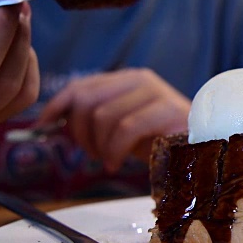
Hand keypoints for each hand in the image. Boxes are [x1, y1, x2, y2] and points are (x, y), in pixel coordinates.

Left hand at [37, 68, 190, 171]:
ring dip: (99, 147)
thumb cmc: (159, 141)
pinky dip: (114, 152)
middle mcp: (141, 79)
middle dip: (80, 133)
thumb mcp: (121, 127)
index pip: (81, 86)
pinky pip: (126, 129)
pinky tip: (117, 164)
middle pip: (87, 101)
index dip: (57, 106)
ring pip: (104, 117)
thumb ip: (94, 117)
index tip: (42, 126)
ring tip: (108, 160)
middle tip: (90, 154)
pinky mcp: (169, 111)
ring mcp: (157, 93)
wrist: (200, 151)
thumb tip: (52, 121)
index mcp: (128, 79)